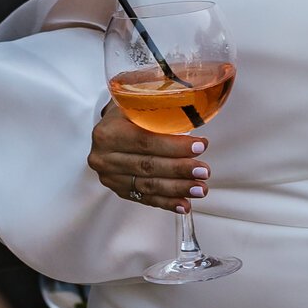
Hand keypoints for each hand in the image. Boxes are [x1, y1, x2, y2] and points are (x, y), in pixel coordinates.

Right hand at [89, 109, 208, 212]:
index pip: (145, 141)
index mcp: (109, 132)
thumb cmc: (126, 114)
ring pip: (148, 185)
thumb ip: (159, 108)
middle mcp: (104, 157)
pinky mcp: (118, 190)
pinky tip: (184, 205)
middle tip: (203, 171)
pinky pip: (145, 198)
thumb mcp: (136, 103)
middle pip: (147, 166)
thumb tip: (194, 111)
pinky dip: (167, 202)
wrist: (108, 129)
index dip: (174, 146)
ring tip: (200, 189)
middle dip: (179, 170)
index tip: (199, 147)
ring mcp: (110, 176)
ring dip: (177, 189)